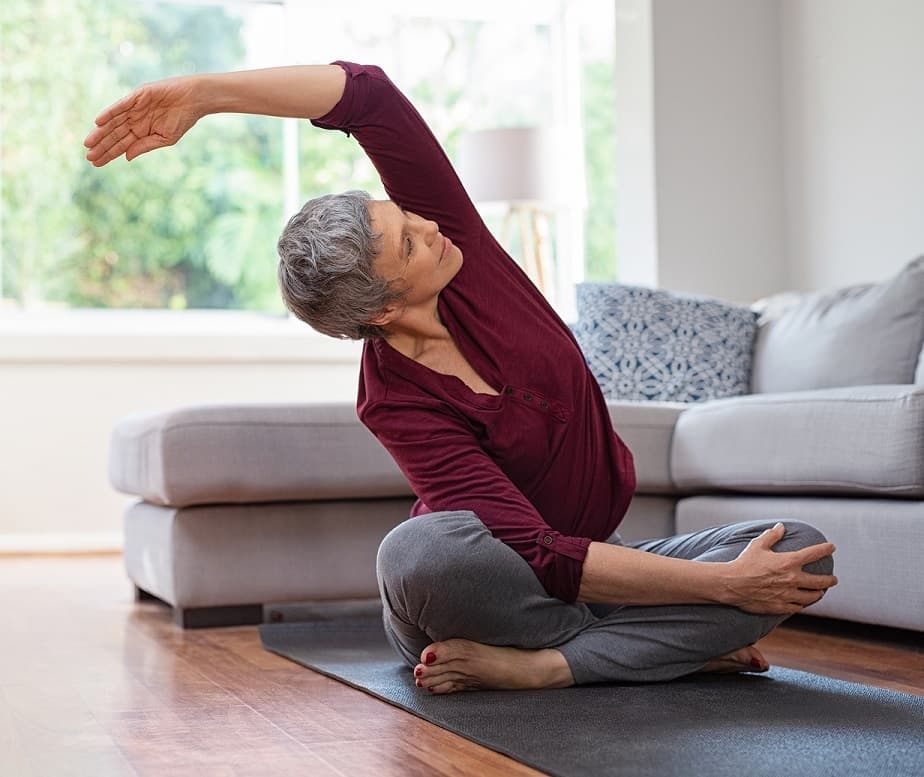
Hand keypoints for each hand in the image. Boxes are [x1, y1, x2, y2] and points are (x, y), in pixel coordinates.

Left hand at [83, 76, 202, 165]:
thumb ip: (145, 146)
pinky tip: (99, 122)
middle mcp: (135, 120)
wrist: (194, 100)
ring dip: (100, 132)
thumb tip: (126, 157)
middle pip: (114, 134)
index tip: (96, 163)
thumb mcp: (165, 139)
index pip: (121, 144)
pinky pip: (120, 106)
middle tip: (88, 157)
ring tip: (88, 143)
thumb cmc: (183, 119)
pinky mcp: (137, 96)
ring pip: (113, 122)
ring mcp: (134, 107)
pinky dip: (110, 113)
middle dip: (101, 145)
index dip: (109, 154)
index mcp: (142, 132)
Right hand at [719, 523, 837, 614]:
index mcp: (788, 562)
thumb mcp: (757, 545)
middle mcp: (792, 579)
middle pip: (820, 581)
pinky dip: (803, 604)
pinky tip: (803, 603)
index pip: (813, 554)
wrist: (732, 584)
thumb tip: (781, 527)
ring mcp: (788, 594)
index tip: (831, 547)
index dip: (825, 549)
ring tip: (820, 592)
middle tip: (833, 579)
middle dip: (829, 580)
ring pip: (812, 597)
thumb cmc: (744, 563)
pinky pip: (798, 607)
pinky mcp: (781, 606)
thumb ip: (772, 536)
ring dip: (818, 593)